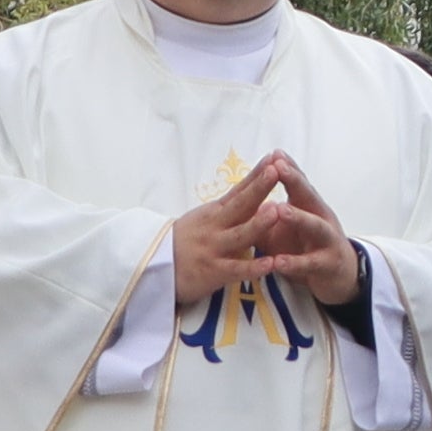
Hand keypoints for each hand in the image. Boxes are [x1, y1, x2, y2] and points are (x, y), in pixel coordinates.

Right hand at [166, 156, 302, 300]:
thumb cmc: (186, 240)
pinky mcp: (214, 272)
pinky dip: (253, 267)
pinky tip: (271, 263)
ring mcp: (214, 249)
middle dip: (259, 188)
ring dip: (258, 223)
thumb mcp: (205, 217)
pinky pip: (236, 269)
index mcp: (215, 212)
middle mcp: (215, 226)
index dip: (256, 175)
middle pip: (240, 205)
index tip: (273, 158)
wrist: (154, 266)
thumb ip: (230, 207)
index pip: (239, 190)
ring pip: (240, 236)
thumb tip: (254, 186)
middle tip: (276, 171)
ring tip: (276, 211)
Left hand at [240, 155, 370, 309]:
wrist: (338, 275)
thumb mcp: (283, 227)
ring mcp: (327, 240)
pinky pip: (310, 263)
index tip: (274, 153)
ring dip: (298, 217)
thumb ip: (264, 212)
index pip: (298, 183)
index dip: (288, 168)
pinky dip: (294, 262)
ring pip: (315, 226)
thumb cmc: (304, 246)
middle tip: (278, 167)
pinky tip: (278, 262)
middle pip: (308, 196)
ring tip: (280, 209)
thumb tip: (241, 192)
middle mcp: (321, 218)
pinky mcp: (327, 265)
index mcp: (308, 207)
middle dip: (294, 181)